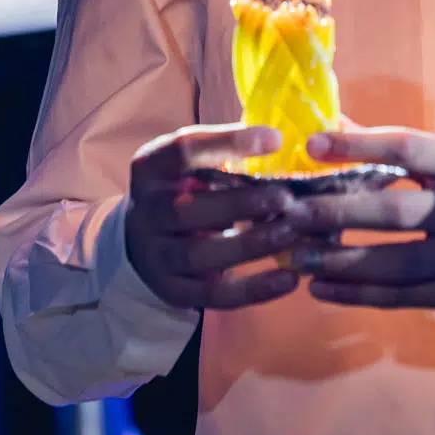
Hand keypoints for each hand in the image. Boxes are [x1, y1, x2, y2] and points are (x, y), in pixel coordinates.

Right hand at [124, 124, 302, 310]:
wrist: (143, 241)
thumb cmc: (184, 189)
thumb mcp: (190, 164)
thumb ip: (225, 154)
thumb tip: (279, 140)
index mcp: (151, 168)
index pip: (183, 150)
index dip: (228, 143)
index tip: (276, 139)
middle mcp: (147, 211)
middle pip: (187, 209)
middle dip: (239, 203)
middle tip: (285, 198)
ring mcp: (157, 255)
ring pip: (200, 254)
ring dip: (249, 245)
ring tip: (291, 233)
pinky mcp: (174, 291)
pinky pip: (214, 295)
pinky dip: (253, 290)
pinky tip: (288, 278)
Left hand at [287, 127, 434, 310]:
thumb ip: (407, 150)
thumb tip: (339, 125)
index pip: (407, 147)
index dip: (358, 144)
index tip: (311, 144)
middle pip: (394, 211)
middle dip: (337, 212)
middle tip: (289, 213)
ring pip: (394, 263)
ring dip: (340, 261)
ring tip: (296, 258)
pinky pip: (404, 298)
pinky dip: (359, 294)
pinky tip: (323, 288)